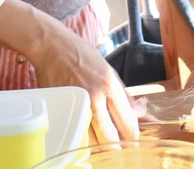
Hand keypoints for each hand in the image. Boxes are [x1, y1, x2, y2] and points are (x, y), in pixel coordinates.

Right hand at [0, 0, 139, 144]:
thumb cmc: (82, 55)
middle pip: (110, 137)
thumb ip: (125, 95)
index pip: (127, 121)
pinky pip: (76, 133)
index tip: (133, 138)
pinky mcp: (62, 109)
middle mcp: (95, 97)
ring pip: (92, 140)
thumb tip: (140, 112)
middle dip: (117, 145)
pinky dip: (83, 139)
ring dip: (100, 144)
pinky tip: (87, 136)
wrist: (53, 47)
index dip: (132, 135)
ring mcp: (77, 105)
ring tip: (103, 141)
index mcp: (110, 86)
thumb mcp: (110, 71)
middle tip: (119, 146)